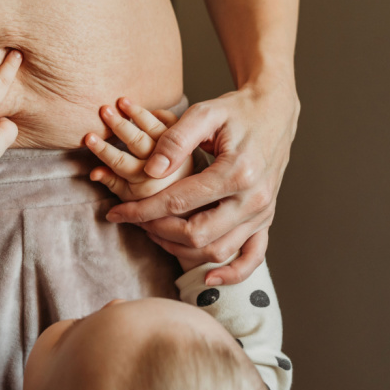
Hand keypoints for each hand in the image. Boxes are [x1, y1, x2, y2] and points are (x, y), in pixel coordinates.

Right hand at [84, 101, 193, 201]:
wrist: (187, 199)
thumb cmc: (152, 198)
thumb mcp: (131, 198)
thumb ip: (112, 183)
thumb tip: (93, 172)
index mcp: (148, 185)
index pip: (121, 163)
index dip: (104, 150)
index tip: (88, 137)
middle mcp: (164, 168)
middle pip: (139, 143)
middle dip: (120, 125)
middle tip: (104, 110)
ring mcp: (179, 154)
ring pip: (155, 129)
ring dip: (137, 113)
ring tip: (121, 101)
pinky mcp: (188, 143)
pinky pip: (172, 123)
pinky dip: (157, 114)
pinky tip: (143, 108)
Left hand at [103, 83, 298, 285]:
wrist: (273, 111)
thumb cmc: (235, 110)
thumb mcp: (204, 112)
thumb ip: (175, 139)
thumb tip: (151, 171)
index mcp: (237, 172)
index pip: (179, 202)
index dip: (143, 210)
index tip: (115, 212)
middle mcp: (254, 198)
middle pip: (197, 234)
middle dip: (157, 231)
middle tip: (133, 220)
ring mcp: (263, 213)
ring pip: (218, 250)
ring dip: (181, 250)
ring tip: (153, 233)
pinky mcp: (266, 219)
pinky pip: (252, 257)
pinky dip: (231, 273)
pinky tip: (207, 278)